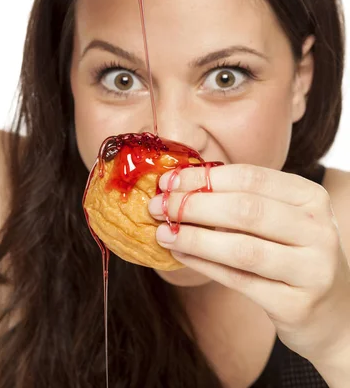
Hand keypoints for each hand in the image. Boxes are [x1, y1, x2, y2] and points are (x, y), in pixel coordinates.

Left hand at [148, 164, 349, 363]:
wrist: (335, 312)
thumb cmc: (295, 255)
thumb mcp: (283, 218)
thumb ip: (244, 200)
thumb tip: (182, 185)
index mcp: (311, 197)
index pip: (250, 177)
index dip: (203, 177)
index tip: (169, 181)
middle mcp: (317, 229)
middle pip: (244, 209)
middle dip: (193, 205)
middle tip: (159, 206)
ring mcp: (311, 268)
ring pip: (240, 247)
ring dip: (194, 238)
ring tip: (164, 233)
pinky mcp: (296, 304)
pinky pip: (239, 280)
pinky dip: (204, 265)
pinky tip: (181, 255)